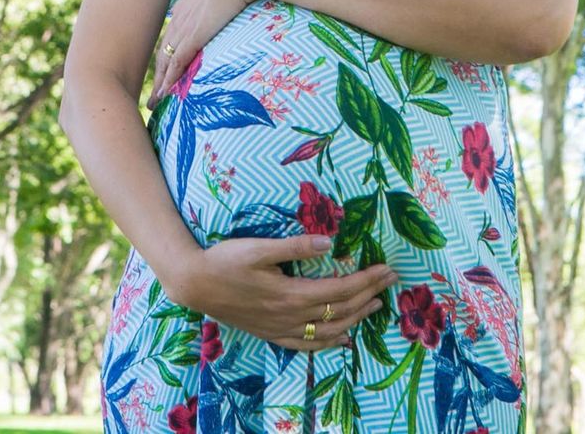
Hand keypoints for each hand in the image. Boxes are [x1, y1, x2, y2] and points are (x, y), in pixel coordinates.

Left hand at [149, 0, 266, 102]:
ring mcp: (185, 26)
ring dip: (161, 82)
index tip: (166, 66)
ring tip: (156, 101)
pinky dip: (170, 79)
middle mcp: (181, 15)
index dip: (169, 51)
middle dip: (158, 73)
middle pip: (164, 49)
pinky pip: (177, 62)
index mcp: (187, 1)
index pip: (173, 32)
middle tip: (154, 93)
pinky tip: (166, 93)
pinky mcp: (194, 35)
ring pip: (166, 60)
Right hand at [163, 234, 397, 351]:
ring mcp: (280, 328)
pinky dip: (328, 342)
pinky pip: (306, 343)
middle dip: (369, 295)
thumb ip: (295, 246)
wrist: (194, 284)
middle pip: (340, 309)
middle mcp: (290, 315)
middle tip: (390, 281)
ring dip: (355, 318)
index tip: (387, 269)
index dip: (367, 280)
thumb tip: (329, 242)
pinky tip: (341, 339)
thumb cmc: (225, 260)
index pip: (340, 289)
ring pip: (328, 329)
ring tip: (375, 306)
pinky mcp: (270, 333)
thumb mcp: (259, 248)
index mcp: (291, 292)